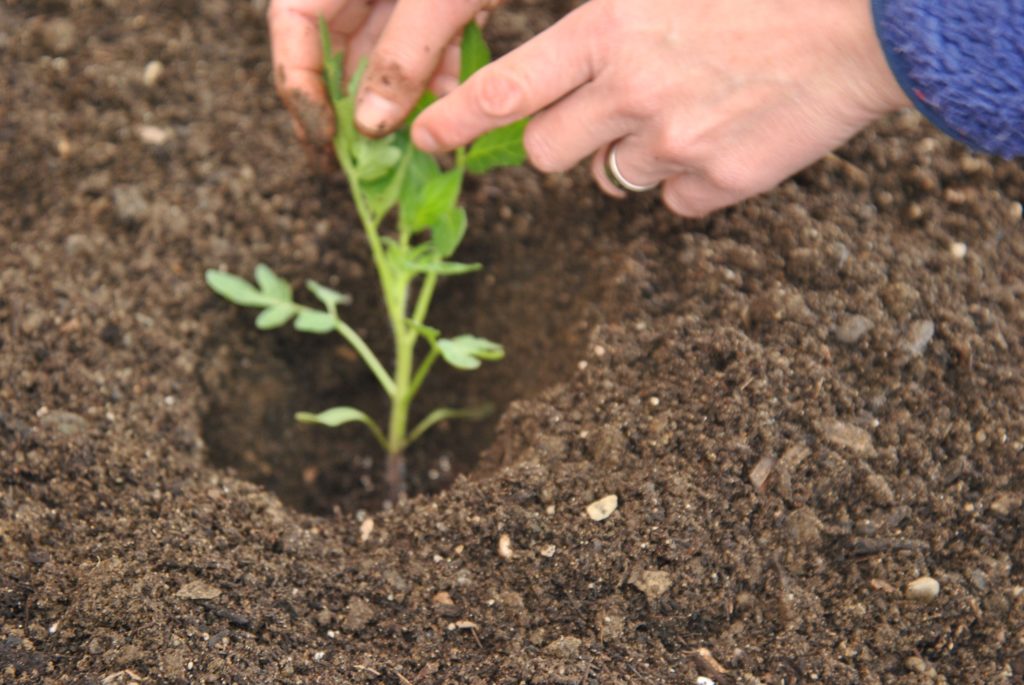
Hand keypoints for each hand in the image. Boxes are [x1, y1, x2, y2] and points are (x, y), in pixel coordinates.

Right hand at [268, 0, 476, 146]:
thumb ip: (400, 56)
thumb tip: (370, 126)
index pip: (295, 26)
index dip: (302, 84)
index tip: (326, 136)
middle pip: (338, 50)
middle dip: (353, 107)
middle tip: (363, 163)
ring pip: (385, 59)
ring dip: (398, 104)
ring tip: (410, 150)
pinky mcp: (442, 5)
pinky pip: (427, 51)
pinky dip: (437, 82)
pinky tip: (450, 114)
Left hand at [410, 0, 910, 216]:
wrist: (863, 27)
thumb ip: (604, 29)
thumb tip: (563, 72)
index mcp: (609, 29)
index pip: (504, 88)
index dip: (454, 122)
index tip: (423, 140)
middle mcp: (629, 90)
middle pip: (544, 151)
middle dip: (558, 141)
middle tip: (600, 113)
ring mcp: (671, 142)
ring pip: (609, 177)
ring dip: (630, 154)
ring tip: (685, 108)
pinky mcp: (714, 182)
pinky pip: (671, 201)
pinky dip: (687, 179)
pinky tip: (724, 134)